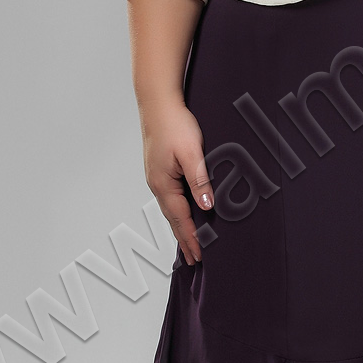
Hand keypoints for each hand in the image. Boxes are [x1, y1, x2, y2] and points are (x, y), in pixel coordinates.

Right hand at [139, 97, 214, 263]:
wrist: (158, 102)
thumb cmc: (174, 124)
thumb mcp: (191, 153)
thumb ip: (199, 180)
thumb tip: (206, 207)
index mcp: (163, 184)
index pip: (180, 219)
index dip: (191, 238)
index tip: (200, 256)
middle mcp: (157, 184)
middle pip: (172, 219)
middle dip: (183, 240)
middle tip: (193, 260)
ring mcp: (156, 177)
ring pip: (170, 209)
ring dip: (180, 227)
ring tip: (188, 243)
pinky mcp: (159, 169)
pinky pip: (170, 198)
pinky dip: (177, 212)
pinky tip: (183, 212)